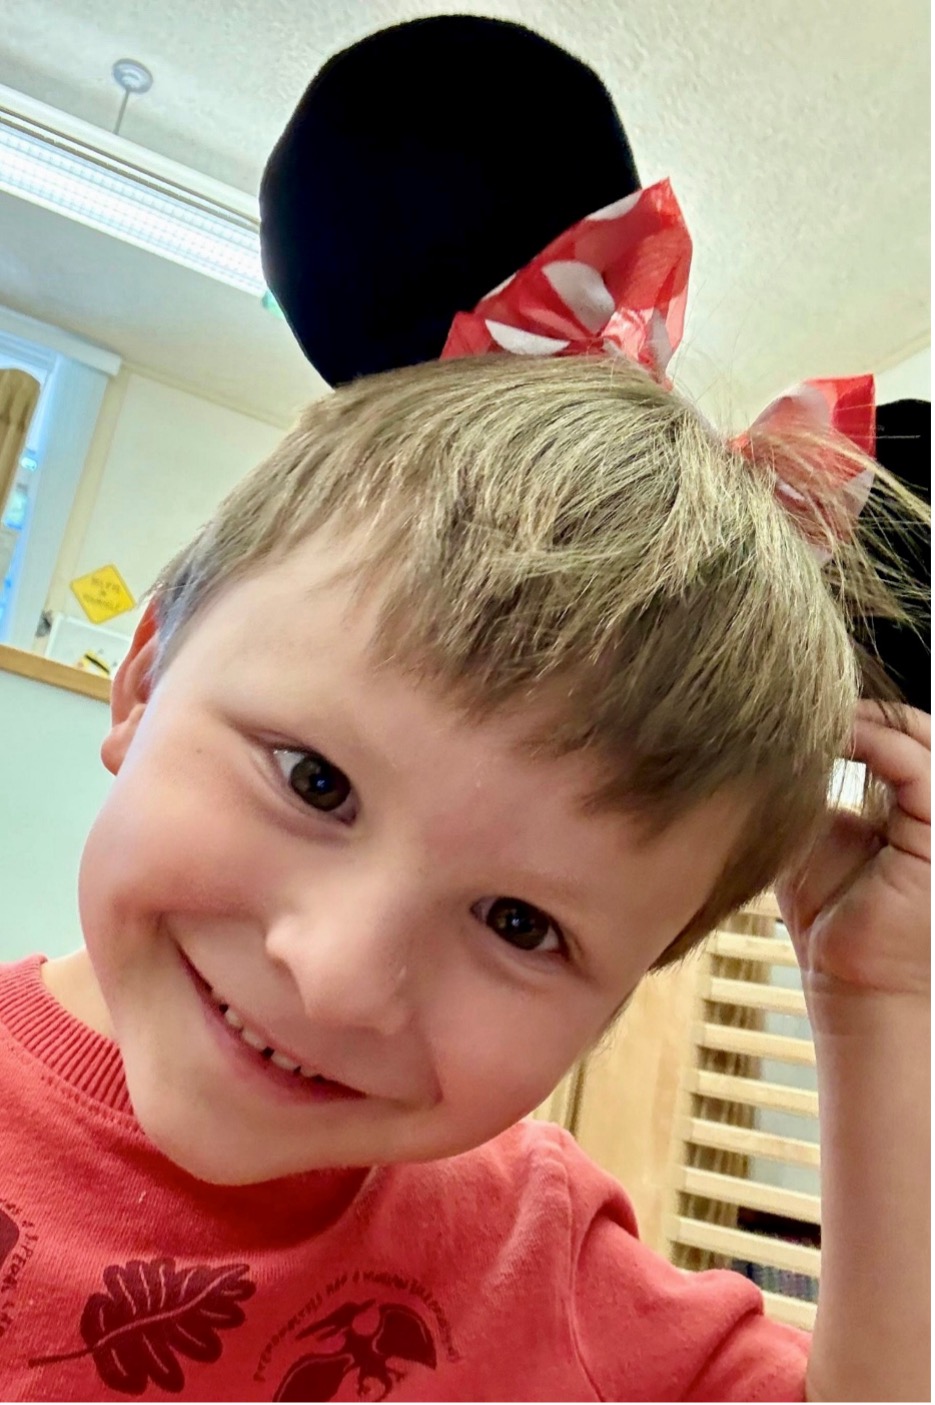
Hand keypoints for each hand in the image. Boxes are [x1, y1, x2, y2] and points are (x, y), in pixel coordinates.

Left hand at [775, 701, 929, 1003]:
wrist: (854, 987)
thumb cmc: (831, 924)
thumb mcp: (809, 843)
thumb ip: (805, 796)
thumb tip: (766, 750)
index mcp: (910, 806)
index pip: (892, 737)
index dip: (849, 714)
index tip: (792, 700)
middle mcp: (932, 807)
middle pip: (909, 728)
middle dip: (857, 707)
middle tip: (801, 692)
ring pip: (916, 736)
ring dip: (862, 717)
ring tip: (812, 708)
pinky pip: (913, 765)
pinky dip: (871, 740)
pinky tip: (828, 735)